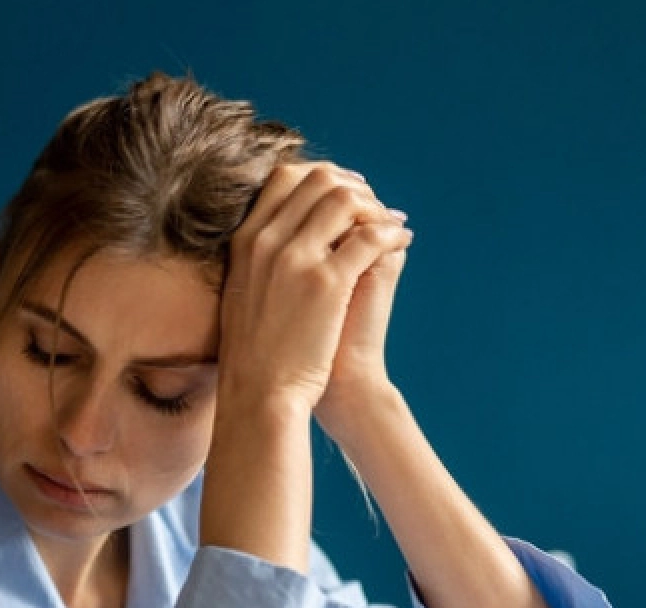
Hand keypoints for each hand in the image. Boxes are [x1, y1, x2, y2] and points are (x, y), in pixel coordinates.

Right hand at [218, 161, 412, 414]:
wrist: (260, 394)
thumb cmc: (256, 353)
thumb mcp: (243, 293)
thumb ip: (261, 258)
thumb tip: (287, 235)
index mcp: (245, 241)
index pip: (283, 177)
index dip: (321, 175)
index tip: (343, 190)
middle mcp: (267, 241)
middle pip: (318, 180)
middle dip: (354, 185)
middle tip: (374, 204)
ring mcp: (296, 258)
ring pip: (345, 200)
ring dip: (375, 206)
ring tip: (391, 223)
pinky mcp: (326, 282)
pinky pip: (370, 237)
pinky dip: (392, 232)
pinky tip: (402, 240)